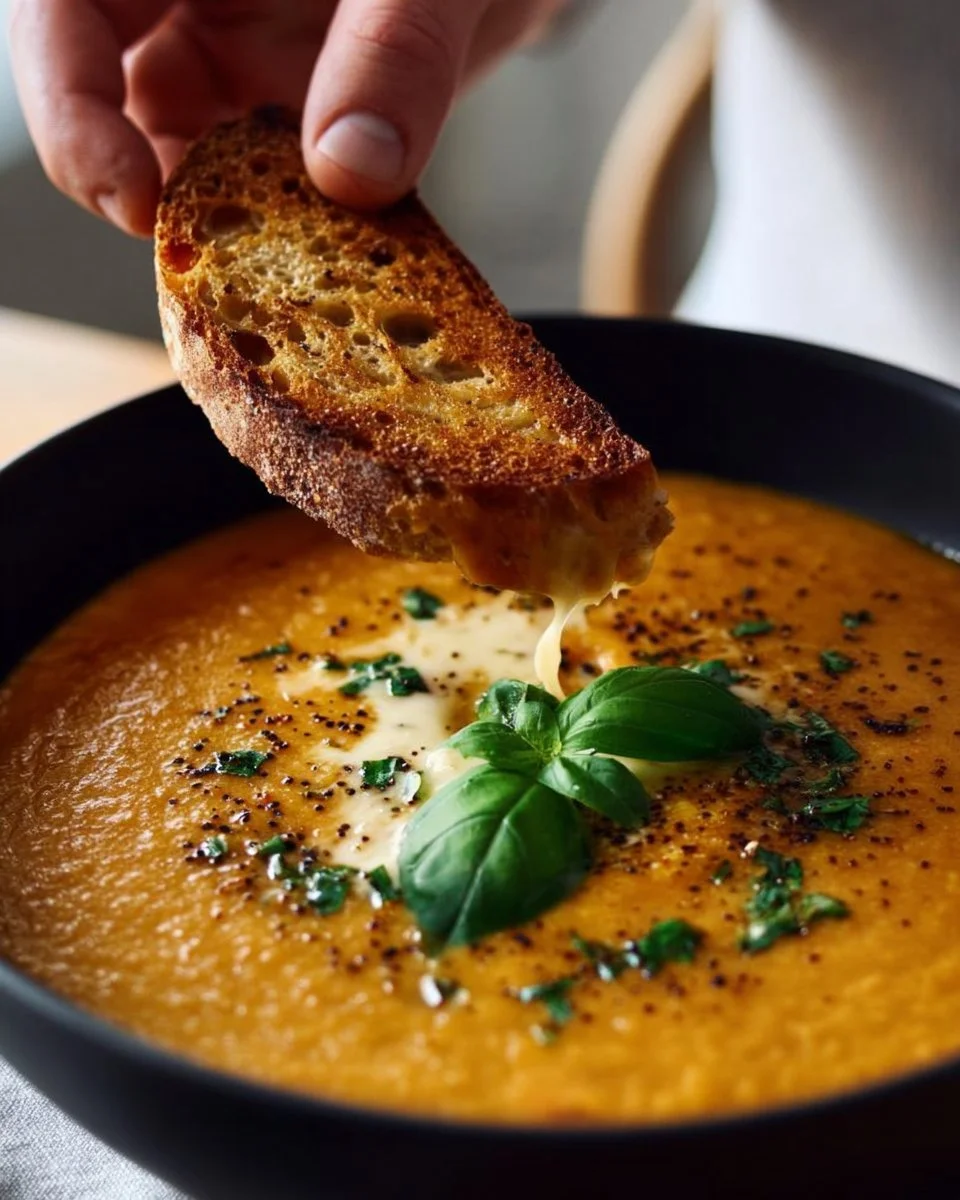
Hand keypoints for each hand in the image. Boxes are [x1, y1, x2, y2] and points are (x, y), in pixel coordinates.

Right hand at [9, 0, 564, 236]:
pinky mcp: (282, 105)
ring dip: (217, 212)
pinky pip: (256, 175)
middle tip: (193, 261)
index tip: (133, 195)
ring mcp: (231, 48)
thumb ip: (396, 51)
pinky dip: (285, 223)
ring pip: (176, 144)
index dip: (69, 102)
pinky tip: (329, 247)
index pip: (59, 7)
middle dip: (130, 180)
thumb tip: (351, 171)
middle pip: (97, 84)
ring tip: (281, 259)